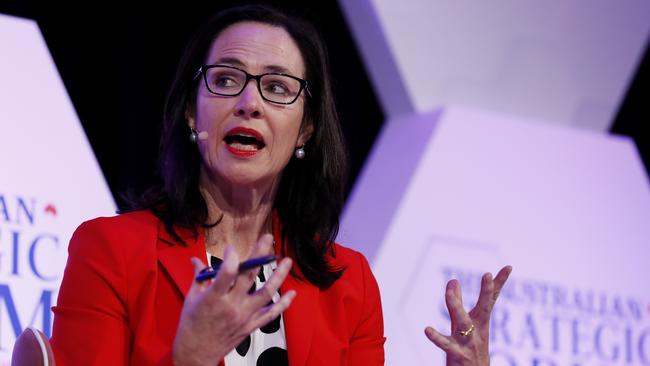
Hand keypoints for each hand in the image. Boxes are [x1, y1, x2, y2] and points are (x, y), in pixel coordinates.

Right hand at [172, 234, 295, 365]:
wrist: (197, 353)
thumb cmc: (191, 324)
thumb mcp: (191, 298)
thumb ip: (199, 277)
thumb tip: (196, 259)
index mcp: (214, 298)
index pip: (226, 273)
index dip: (230, 257)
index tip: (231, 248)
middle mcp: (232, 306)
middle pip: (250, 276)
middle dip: (260, 254)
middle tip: (268, 238)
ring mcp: (245, 316)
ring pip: (267, 293)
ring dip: (279, 275)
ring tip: (287, 261)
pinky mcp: (252, 325)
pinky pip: (271, 314)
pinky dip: (283, 304)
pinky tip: (292, 293)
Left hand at [424, 265, 511, 365]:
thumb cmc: (469, 349)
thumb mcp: (467, 323)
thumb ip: (459, 301)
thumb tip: (453, 280)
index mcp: (480, 321)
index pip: (491, 299)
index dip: (499, 283)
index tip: (508, 266)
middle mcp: (477, 330)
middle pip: (483, 308)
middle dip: (486, 292)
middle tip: (487, 275)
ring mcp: (468, 342)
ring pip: (463, 321)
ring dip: (456, 304)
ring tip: (450, 289)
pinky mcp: (457, 354)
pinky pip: (446, 344)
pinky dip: (436, 337)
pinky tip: (427, 329)